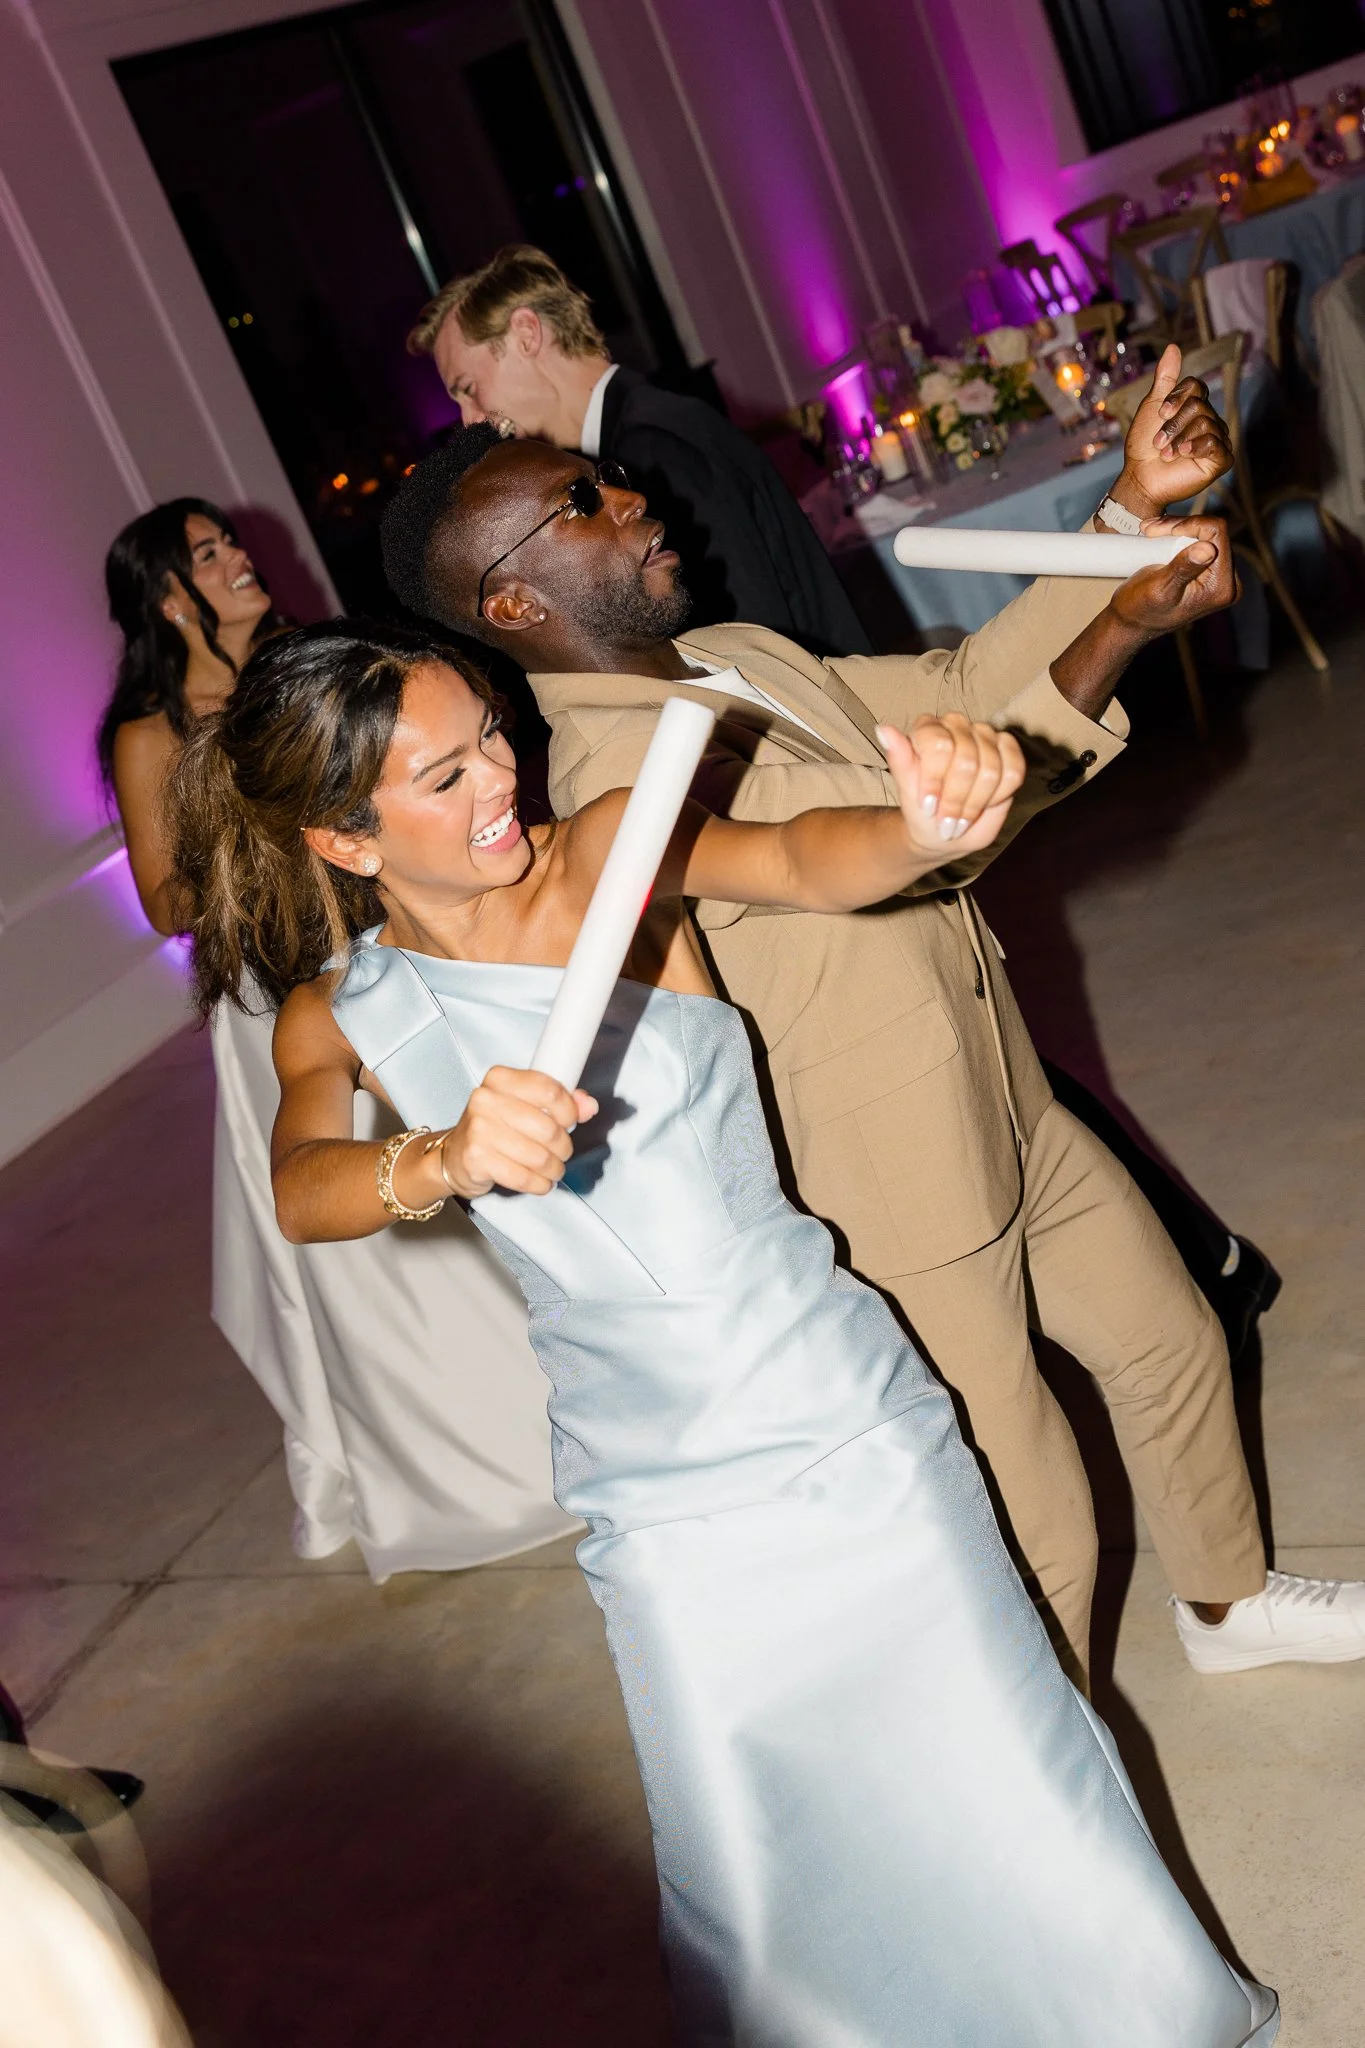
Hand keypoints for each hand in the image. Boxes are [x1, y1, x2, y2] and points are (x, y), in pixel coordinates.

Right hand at [437, 1068, 597, 1198]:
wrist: (455, 1155)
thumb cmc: (495, 1128)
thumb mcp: (525, 1106)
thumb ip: (560, 1102)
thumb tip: (588, 1105)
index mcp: (500, 1079)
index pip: (549, 1090)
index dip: (569, 1111)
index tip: (569, 1121)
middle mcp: (485, 1099)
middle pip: (548, 1128)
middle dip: (563, 1147)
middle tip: (561, 1152)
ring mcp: (478, 1129)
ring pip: (539, 1156)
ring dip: (554, 1168)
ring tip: (552, 1169)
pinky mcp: (476, 1158)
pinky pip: (523, 1177)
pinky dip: (539, 1184)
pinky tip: (540, 1182)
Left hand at [878, 713, 1025, 857]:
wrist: (944, 831)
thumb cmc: (922, 810)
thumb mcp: (906, 789)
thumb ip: (899, 759)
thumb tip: (884, 729)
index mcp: (927, 728)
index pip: (939, 745)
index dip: (935, 781)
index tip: (928, 806)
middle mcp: (957, 724)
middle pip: (967, 761)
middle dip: (956, 800)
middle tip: (946, 821)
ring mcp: (985, 734)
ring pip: (992, 769)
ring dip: (975, 803)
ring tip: (961, 818)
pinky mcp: (1008, 750)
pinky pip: (1014, 772)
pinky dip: (1000, 795)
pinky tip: (985, 803)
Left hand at [1109, 344, 1232, 519]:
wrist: (1141, 478)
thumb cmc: (1144, 445)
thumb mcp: (1152, 407)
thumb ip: (1165, 378)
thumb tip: (1173, 346)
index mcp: (1195, 407)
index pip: (1196, 387)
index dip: (1177, 398)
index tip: (1160, 414)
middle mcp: (1209, 421)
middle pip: (1199, 406)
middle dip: (1174, 424)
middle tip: (1158, 442)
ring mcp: (1217, 440)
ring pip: (1206, 424)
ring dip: (1179, 439)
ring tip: (1166, 454)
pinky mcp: (1221, 460)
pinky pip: (1216, 444)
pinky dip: (1196, 447)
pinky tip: (1183, 455)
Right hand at [1109, 516, 1237, 636]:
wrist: (1131, 624)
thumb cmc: (1140, 611)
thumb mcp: (1159, 589)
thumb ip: (1183, 569)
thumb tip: (1209, 549)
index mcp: (1221, 587)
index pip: (1217, 533)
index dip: (1189, 524)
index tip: (1160, 530)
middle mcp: (1226, 581)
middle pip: (1212, 532)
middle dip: (1180, 526)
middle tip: (1150, 530)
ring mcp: (1218, 575)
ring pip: (1205, 532)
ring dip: (1176, 528)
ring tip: (1150, 532)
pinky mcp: (1207, 570)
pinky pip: (1200, 540)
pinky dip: (1178, 534)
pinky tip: (1159, 536)